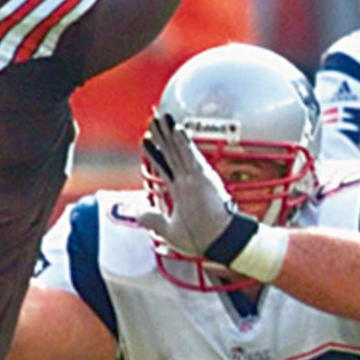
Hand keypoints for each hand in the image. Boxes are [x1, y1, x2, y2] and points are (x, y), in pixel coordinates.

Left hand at [138, 112, 236, 257]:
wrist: (220, 242)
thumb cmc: (202, 239)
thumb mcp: (170, 231)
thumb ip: (153, 220)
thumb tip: (138, 213)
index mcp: (181, 192)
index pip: (164, 167)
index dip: (154, 153)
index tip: (145, 140)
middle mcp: (187, 181)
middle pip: (170, 153)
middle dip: (161, 136)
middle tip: (154, 118)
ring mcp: (194, 178)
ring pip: (178, 150)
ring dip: (170, 133)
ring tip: (161, 116)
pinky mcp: (202, 178)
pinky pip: (190, 157)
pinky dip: (183, 143)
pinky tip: (177, 129)